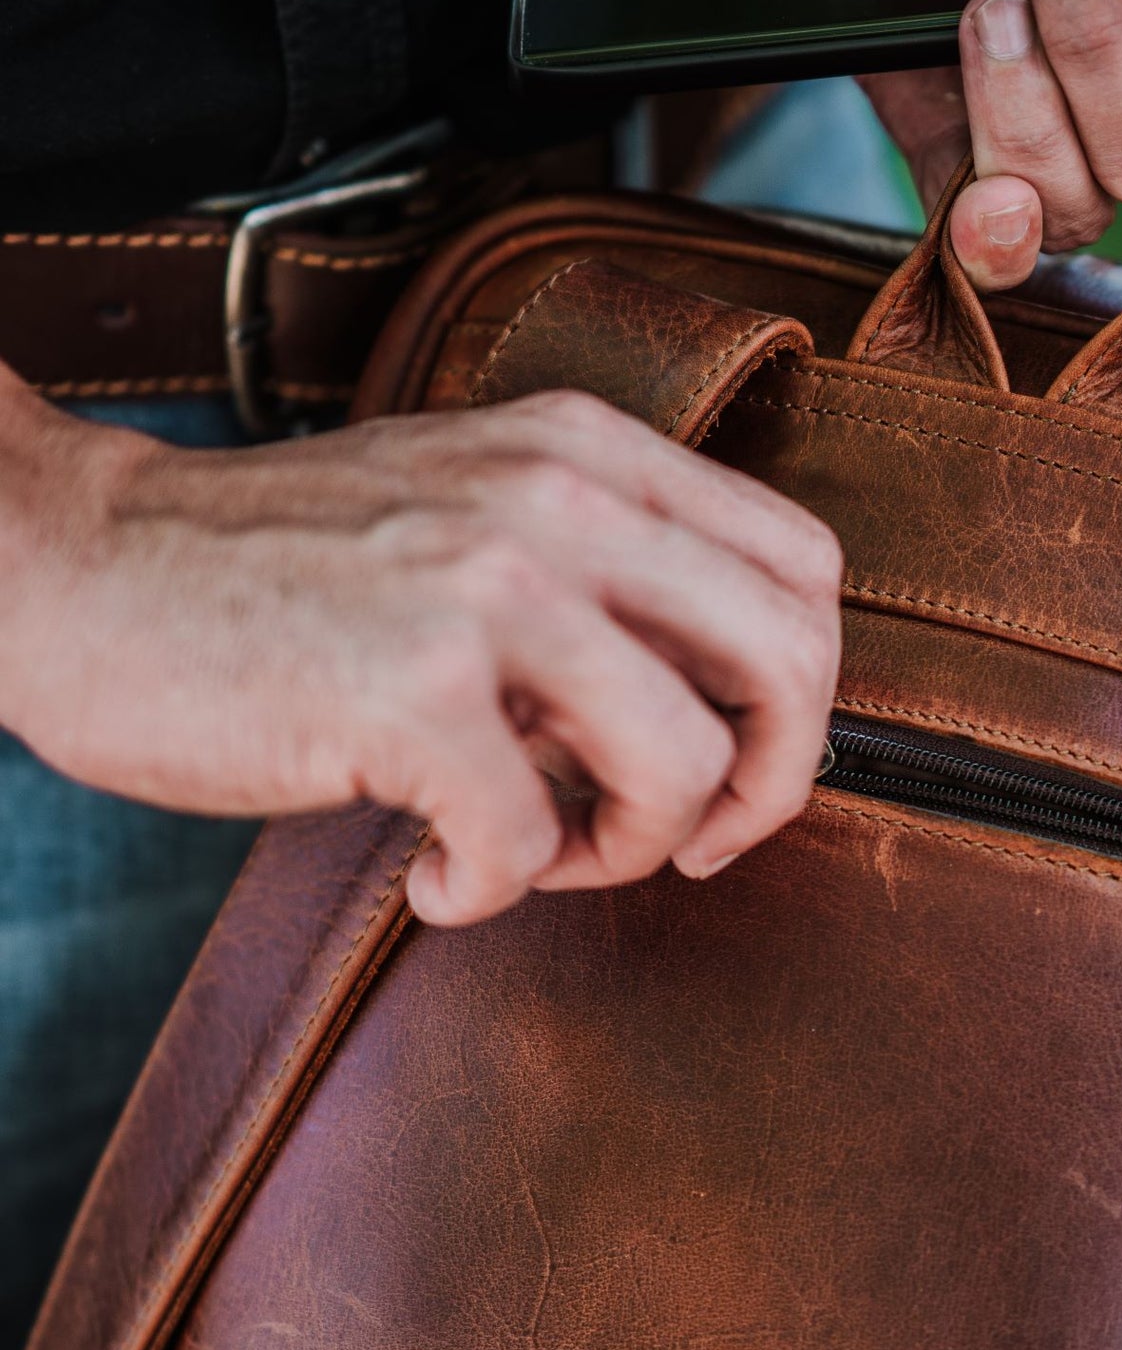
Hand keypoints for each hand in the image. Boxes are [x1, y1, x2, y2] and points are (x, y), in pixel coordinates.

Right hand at [0, 374, 842, 926]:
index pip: (807, 570)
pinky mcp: (410, 686)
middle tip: (688, 842)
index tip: (736, 768)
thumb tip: (732, 725)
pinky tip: (433, 873)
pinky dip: (489, 893)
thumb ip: (611, 588)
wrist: (86, 567)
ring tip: (539, 856)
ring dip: (628, 853)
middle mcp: (562, 500)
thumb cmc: (292, 572)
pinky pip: (530, 842)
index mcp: (595, 456)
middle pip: (793, 661)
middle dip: (765, 788)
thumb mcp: (481, 519)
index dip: (805, 698)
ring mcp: (489, 586)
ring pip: (686, 763)